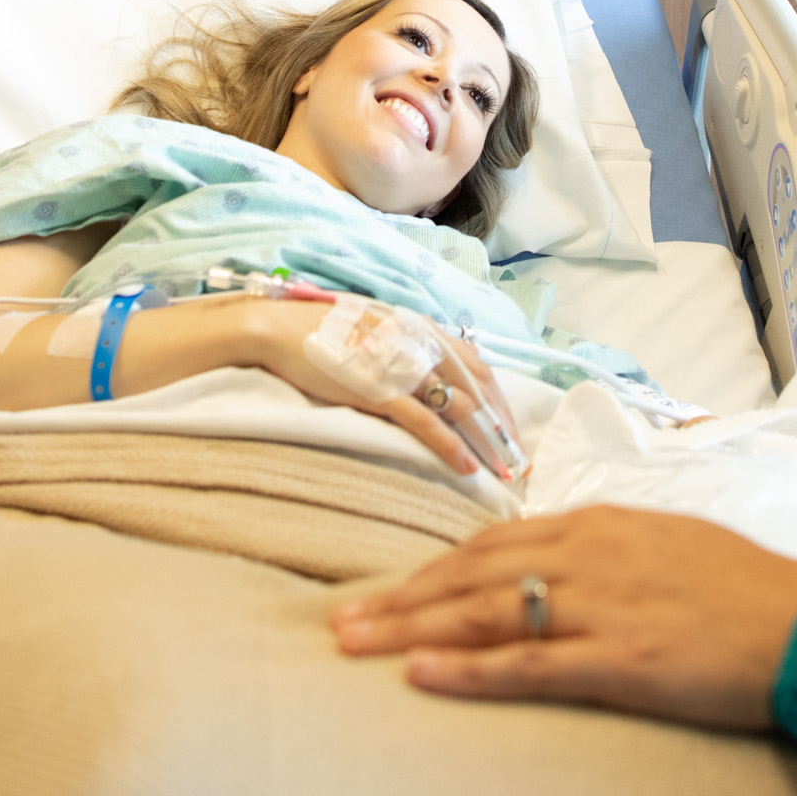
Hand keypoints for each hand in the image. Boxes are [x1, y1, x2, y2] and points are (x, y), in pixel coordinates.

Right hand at [245, 299, 522, 479]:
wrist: (279, 328)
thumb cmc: (321, 331)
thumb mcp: (375, 329)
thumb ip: (404, 346)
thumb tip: (425, 371)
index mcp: (420, 327)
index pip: (476, 363)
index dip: (498, 397)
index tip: (509, 425)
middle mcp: (419, 342)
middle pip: (478, 386)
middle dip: (502, 423)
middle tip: (517, 456)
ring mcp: (401, 367)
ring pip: (459, 406)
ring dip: (486, 439)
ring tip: (502, 469)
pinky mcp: (379, 391)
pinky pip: (425, 422)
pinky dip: (450, 445)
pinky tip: (466, 467)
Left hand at [329, 506, 796, 727]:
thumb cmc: (746, 588)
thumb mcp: (669, 543)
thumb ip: (608, 549)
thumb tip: (562, 560)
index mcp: (600, 524)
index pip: (495, 540)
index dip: (434, 567)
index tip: (389, 587)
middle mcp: (588, 554)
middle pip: (471, 573)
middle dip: (401, 597)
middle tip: (340, 621)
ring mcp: (600, 606)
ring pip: (483, 613)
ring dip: (411, 628)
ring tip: (354, 644)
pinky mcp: (619, 660)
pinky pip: (528, 664)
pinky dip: (468, 670)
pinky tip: (421, 675)